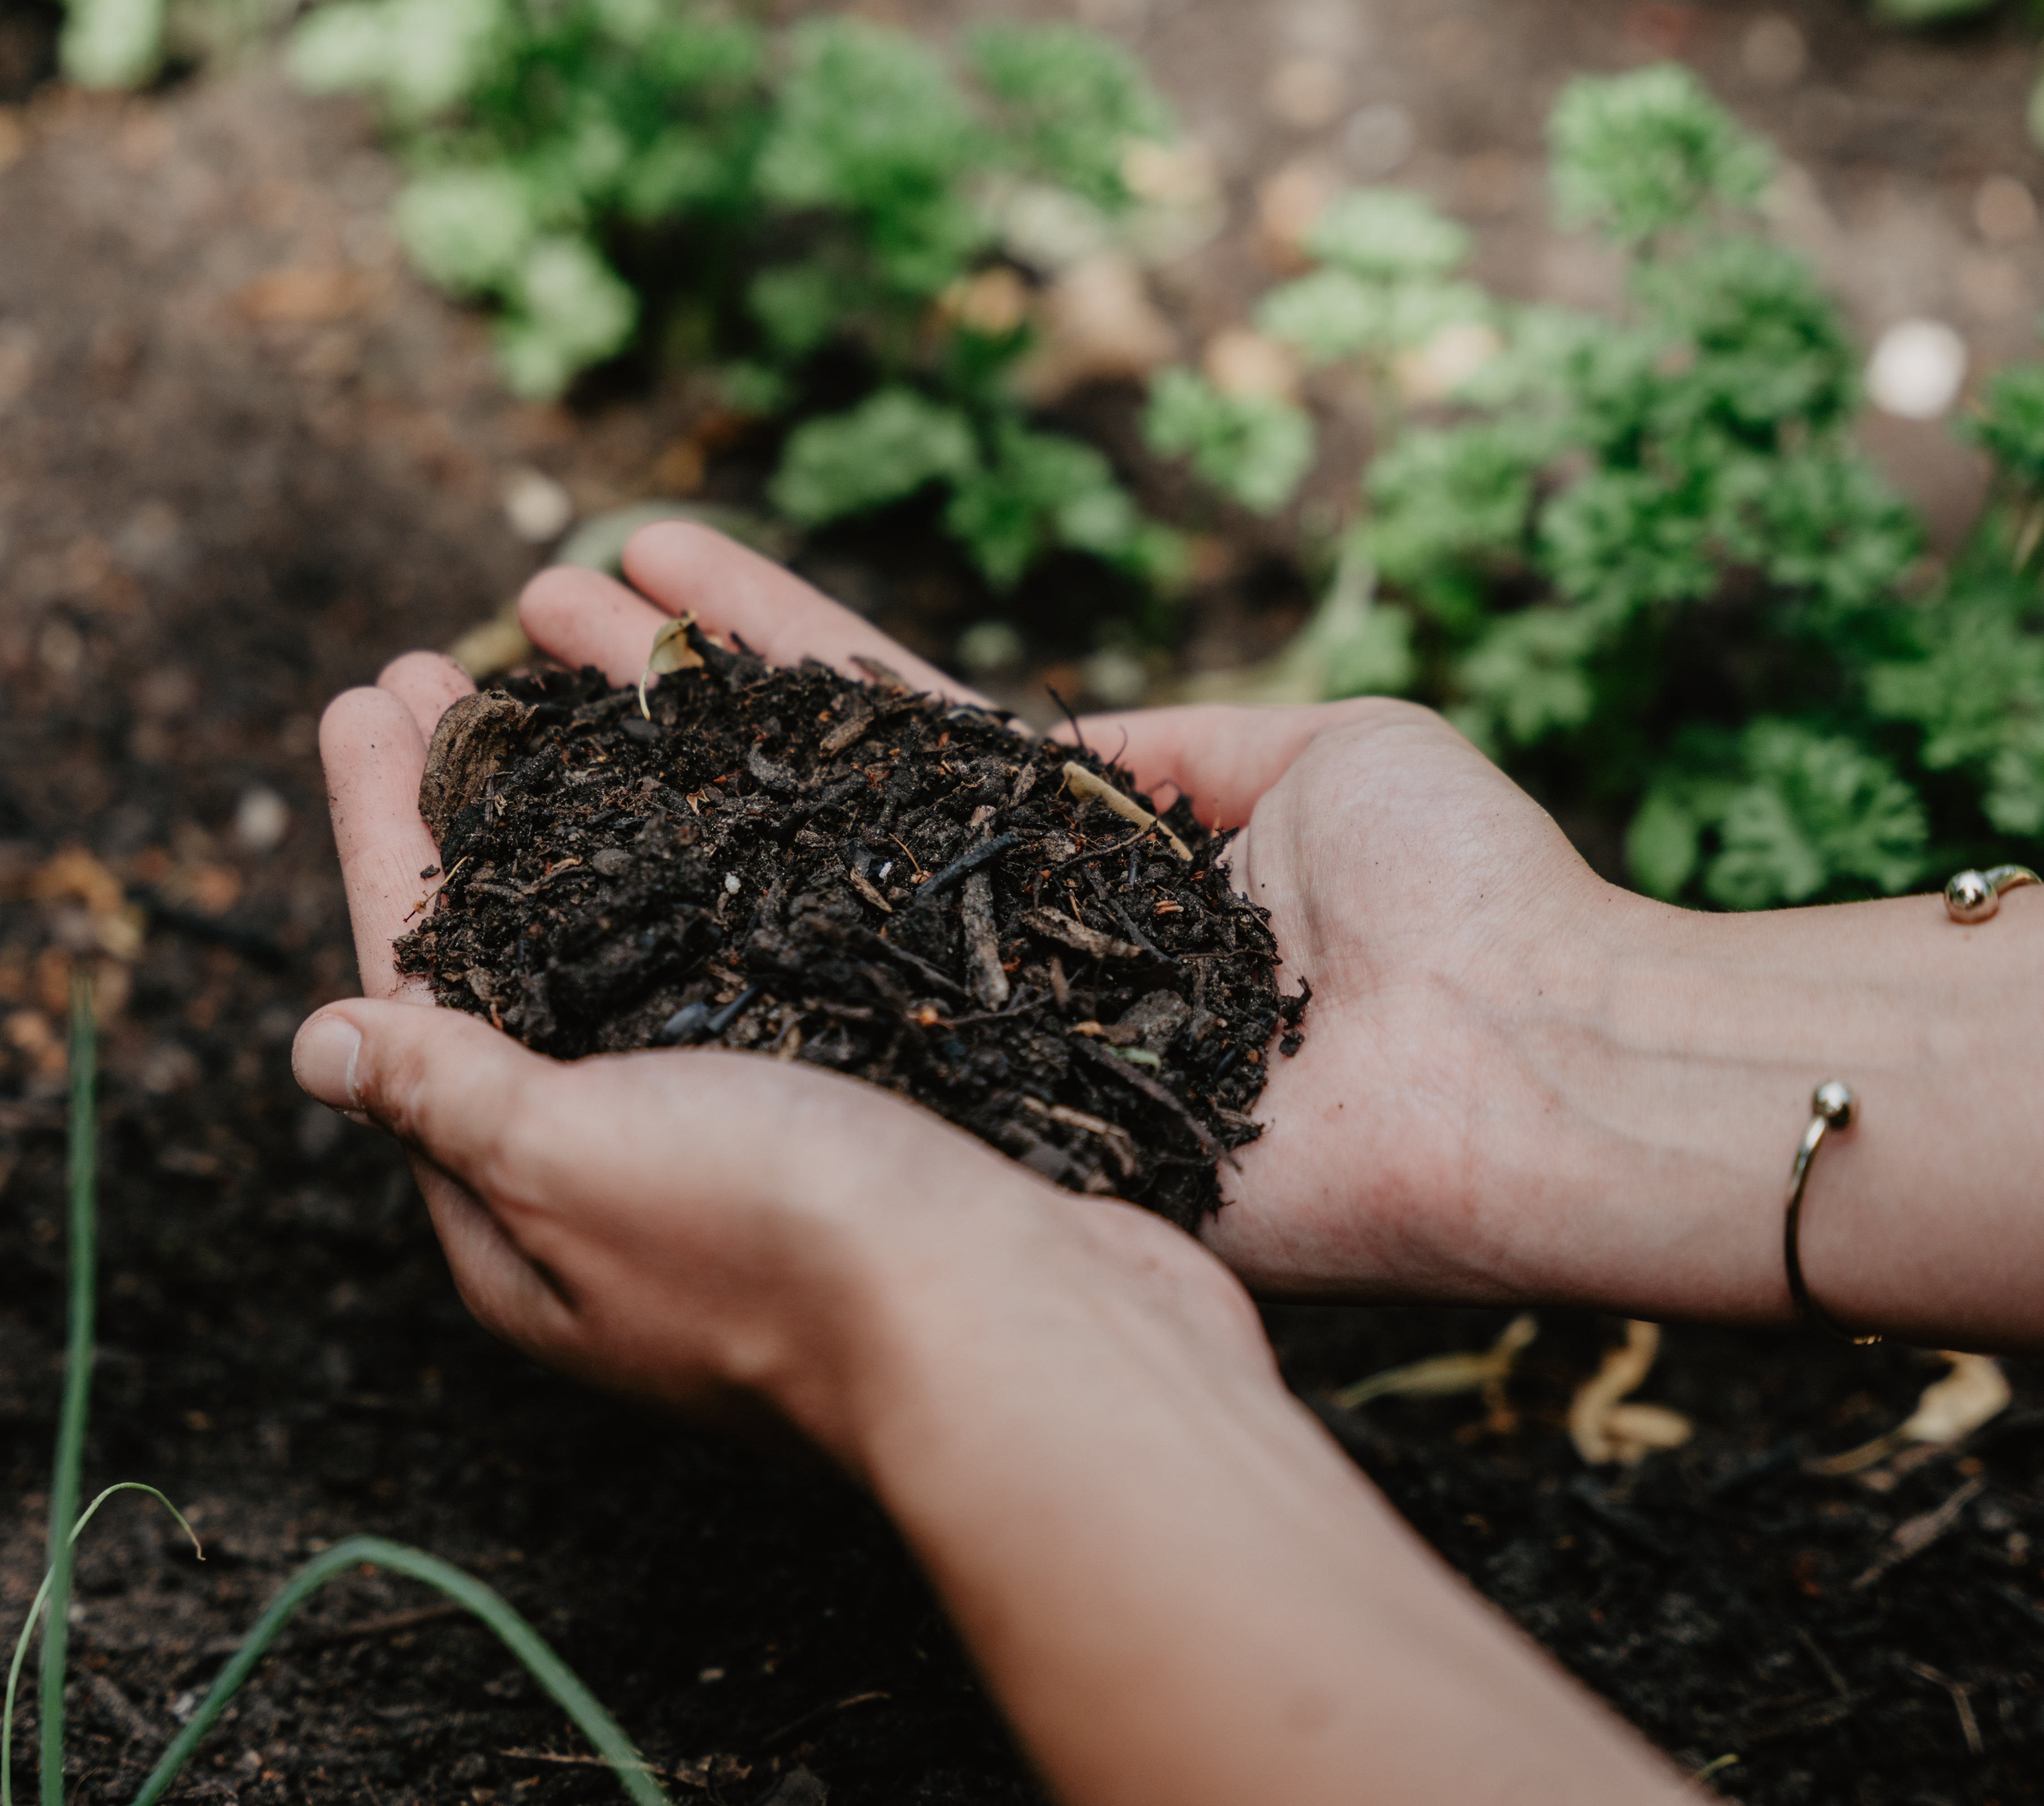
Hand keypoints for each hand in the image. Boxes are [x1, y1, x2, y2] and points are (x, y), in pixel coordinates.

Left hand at [295, 599, 1270, 1467]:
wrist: (1035, 1336)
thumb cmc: (790, 1249)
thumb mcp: (576, 1165)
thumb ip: (449, 1096)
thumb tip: (315, 1045)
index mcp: (525, 1219)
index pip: (416, 992)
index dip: (386, 836)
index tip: (364, 697)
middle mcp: (620, 1183)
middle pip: (515, 960)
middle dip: (470, 813)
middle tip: (439, 664)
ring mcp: (740, 1150)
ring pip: (636, 949)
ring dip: (583, 819)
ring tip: (556, 693)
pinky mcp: (855, 1114)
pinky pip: (745, 962)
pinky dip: (708, 867)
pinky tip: (713, 796)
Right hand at [517, 523, 1636, 1305]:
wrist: (1535, 1059)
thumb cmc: (1466, 889)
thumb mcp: (1323, 748)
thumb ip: (1182, 743)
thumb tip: (1085, 734)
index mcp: (1075, 836)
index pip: (884, 714)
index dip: (764, 633)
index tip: (648, 556)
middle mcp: (995, 933)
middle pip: (792, 795)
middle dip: (662, 697)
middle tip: (524, 612)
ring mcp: (978, 1022)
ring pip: (777, 894)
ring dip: (646, 786)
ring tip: (508, 684)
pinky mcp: (994, 1113)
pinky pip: (842, 1021)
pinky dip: (721, 953)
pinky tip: (587, 880)